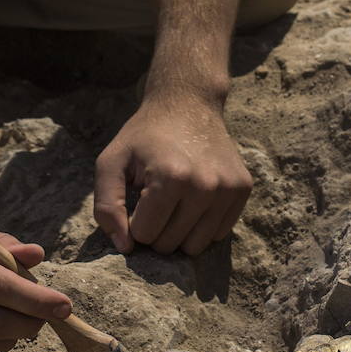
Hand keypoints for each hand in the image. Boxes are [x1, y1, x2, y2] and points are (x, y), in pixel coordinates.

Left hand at [94, 98, 251, 255]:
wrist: (188, 104)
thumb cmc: (144, 136)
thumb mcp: (111, 162)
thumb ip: (107, 205)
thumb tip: (125, 247)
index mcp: (170, 178)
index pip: (143, 235)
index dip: (134, 219)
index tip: (138, 195)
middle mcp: (205, 186)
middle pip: (169, 244)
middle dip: (156, 228)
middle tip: (155, 197)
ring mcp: (229, 189)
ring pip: (195, 247)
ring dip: (179, 232)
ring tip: (174, 201)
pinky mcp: (243, 189)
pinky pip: (218, 234)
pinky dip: (201, 225)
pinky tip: (194, 198)